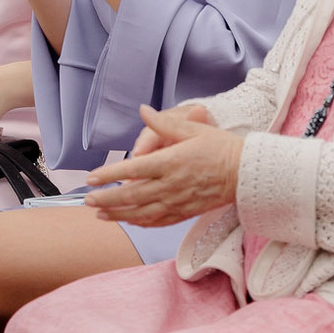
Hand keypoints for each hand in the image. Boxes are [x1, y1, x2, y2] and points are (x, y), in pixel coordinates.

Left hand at [87, 103, 239, 226]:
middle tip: (88, 200)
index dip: (110, 175)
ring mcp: (177, 201)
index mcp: (171, 162)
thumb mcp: (193, 128)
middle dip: (107, 199)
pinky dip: (140, 222)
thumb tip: (143, 110)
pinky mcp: (185, 212)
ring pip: (141, 212)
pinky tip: (129, 220)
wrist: (245, 173)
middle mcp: (171, 185)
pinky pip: (158, 221)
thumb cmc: (220, 147)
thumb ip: (164, 124)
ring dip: (118, 214)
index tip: (92, 179)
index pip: (133, 170)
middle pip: (132, 195)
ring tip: (100, 214)